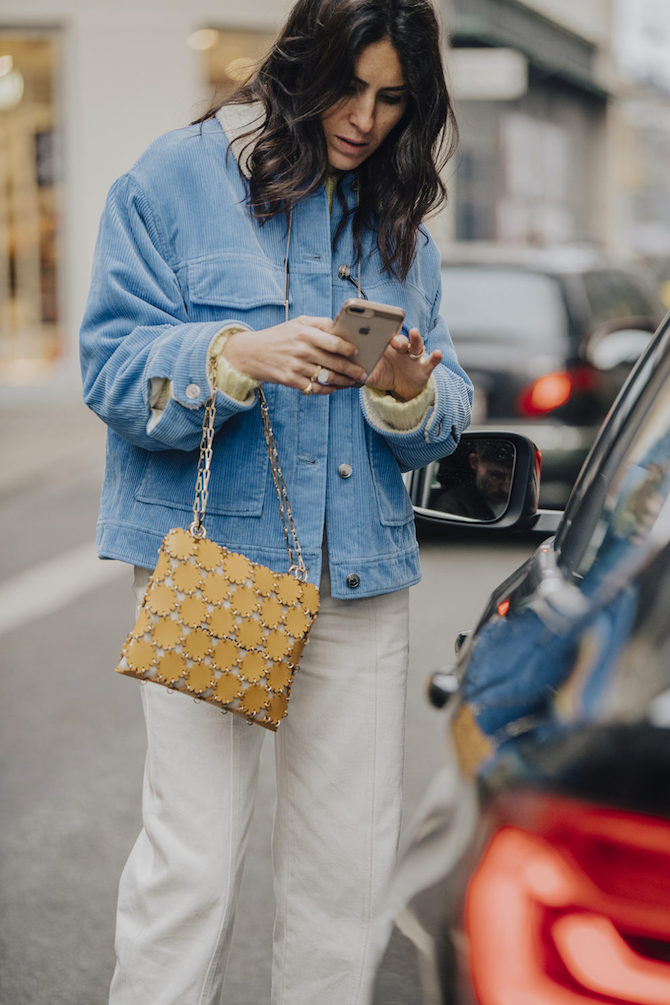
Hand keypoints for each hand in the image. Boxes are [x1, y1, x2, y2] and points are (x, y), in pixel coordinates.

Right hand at [221, 317, 366, 393]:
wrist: (251, 353)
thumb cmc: (278, 336)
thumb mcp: (297, 323)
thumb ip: (319, 323)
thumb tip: (341, 327)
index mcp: (305, 333)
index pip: (333, 341)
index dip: (349, 348)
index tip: (358, 352)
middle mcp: (302, 350)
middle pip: (334, 363)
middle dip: (352, 370)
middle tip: (363, 373)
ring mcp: (296, 367)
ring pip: (327, 377)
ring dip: (343, 382)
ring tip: (353, 382)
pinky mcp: (291, 380)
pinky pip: (314, 388)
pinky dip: (327, 390)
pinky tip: (335, 388)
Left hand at [366, 328, 441, 400]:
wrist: (400, 391)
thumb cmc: (384, 377)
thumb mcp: (372, 376)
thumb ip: (362, 373)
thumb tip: (351, 373)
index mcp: (387, 348)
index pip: (386, 335)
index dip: (384, 331)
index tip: (378, 328)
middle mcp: (401, 350)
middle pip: (401, 340)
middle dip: (398, 339)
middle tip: (393, 341)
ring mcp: (413, 359)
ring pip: (416, 346)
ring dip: (416, 339)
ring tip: (414, 332)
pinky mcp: (424, 369)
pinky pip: (431, 362)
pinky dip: (435, 358)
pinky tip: (437, 354)